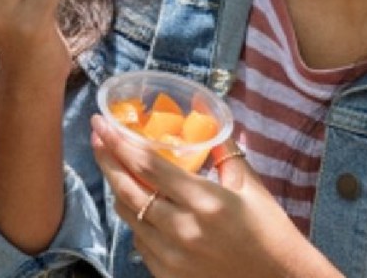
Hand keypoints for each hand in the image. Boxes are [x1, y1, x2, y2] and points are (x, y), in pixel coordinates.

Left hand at [90, 115, 341, 277]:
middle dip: (106, 159)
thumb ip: (221, 147)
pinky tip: (137, 202)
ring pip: (129, 215)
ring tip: (114, 165)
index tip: (102, 123)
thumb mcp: (249, 185)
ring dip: (117, 188)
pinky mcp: (168, 276)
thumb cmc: (270, 231)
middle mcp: (183, 230)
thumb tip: (201, 106)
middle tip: (96, 137)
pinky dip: (135, 218)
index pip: (148, 167)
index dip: (119, 142)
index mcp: (205, 202)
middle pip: (128, 190)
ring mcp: (172, 258)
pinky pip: (139, 241)